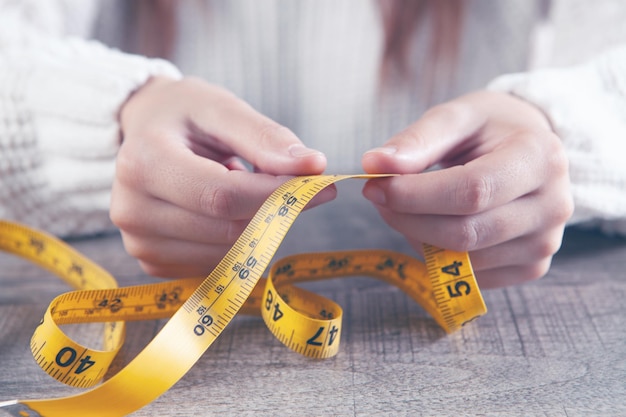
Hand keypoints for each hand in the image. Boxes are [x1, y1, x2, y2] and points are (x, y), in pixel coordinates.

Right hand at [110, 76, 329, 277]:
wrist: (142, 132)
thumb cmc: (183, 115)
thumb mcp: (220, 108)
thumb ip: (265, 137)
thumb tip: (312, 167)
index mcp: (143, 163)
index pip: (223, 197)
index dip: (279, 196)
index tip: (322, 186)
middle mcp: (131, 211)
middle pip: (229, 229)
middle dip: (270, 209)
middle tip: (284, 182)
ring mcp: (139, 243)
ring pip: (228, 252)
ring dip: (249, 223)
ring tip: (229, 184)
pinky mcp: (152, 263)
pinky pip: (216, 265)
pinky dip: (233, 240)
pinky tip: (216, 211)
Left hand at [361, 91, 572, 287]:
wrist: (531, 150)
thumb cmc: (491, 129)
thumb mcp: (457, 117)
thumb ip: (417, 140)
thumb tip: (372, 166)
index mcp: (539, 157)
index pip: (471, 191)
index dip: (415, 195)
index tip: (374, 187)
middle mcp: (553, 206)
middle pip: (465, 232)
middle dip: (408, 218)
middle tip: (379, 197)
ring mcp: (545, 243)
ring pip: (464, 260)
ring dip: (418, 238)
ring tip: (406, 208)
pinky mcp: (532, 267)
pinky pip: (471, 275)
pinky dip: (438, 256)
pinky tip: (432, 226)